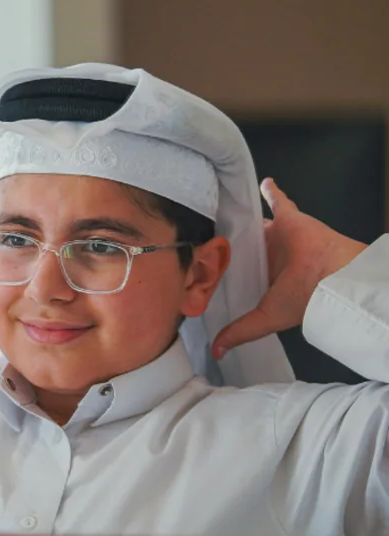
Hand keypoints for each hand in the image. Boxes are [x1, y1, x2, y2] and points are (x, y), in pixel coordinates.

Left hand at [213, 178, 368, 357]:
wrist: (332, 277)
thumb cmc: (302, 298)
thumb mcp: (265, 318)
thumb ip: (240, 331)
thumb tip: (217, 352)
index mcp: (266, 278)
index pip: (241, 271)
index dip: (225, 268)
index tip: (204, 265)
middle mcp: (271, 257)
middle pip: (245, 246)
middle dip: (230, 241)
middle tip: (205, 233)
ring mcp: (280, 237)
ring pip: (256, 225)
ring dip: (242, 219)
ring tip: (220, 209)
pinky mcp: (290, 219)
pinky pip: (280, 201)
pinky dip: (272, 191)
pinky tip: (262, 182)